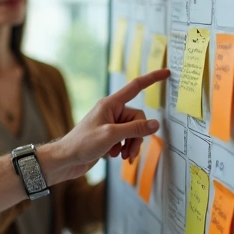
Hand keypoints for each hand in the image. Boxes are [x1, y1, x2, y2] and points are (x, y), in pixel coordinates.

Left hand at [44, 69, 168, 182]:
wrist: (66, 160)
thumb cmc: (82, 144)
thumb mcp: (111, 135)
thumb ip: (134, 129)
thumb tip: (155, 124)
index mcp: (110, 104)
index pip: (135, 87)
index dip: (152, 78)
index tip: (166, 72)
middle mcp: (111, 112)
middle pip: (138, 119)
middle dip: (137, 136)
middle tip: (129, 151)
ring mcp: (111, 124)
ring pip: (134, 131)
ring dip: (131, 145)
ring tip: (122, 156)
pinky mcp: (109, 137)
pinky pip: (126, 139)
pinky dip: (124, 149)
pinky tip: (115, 156)